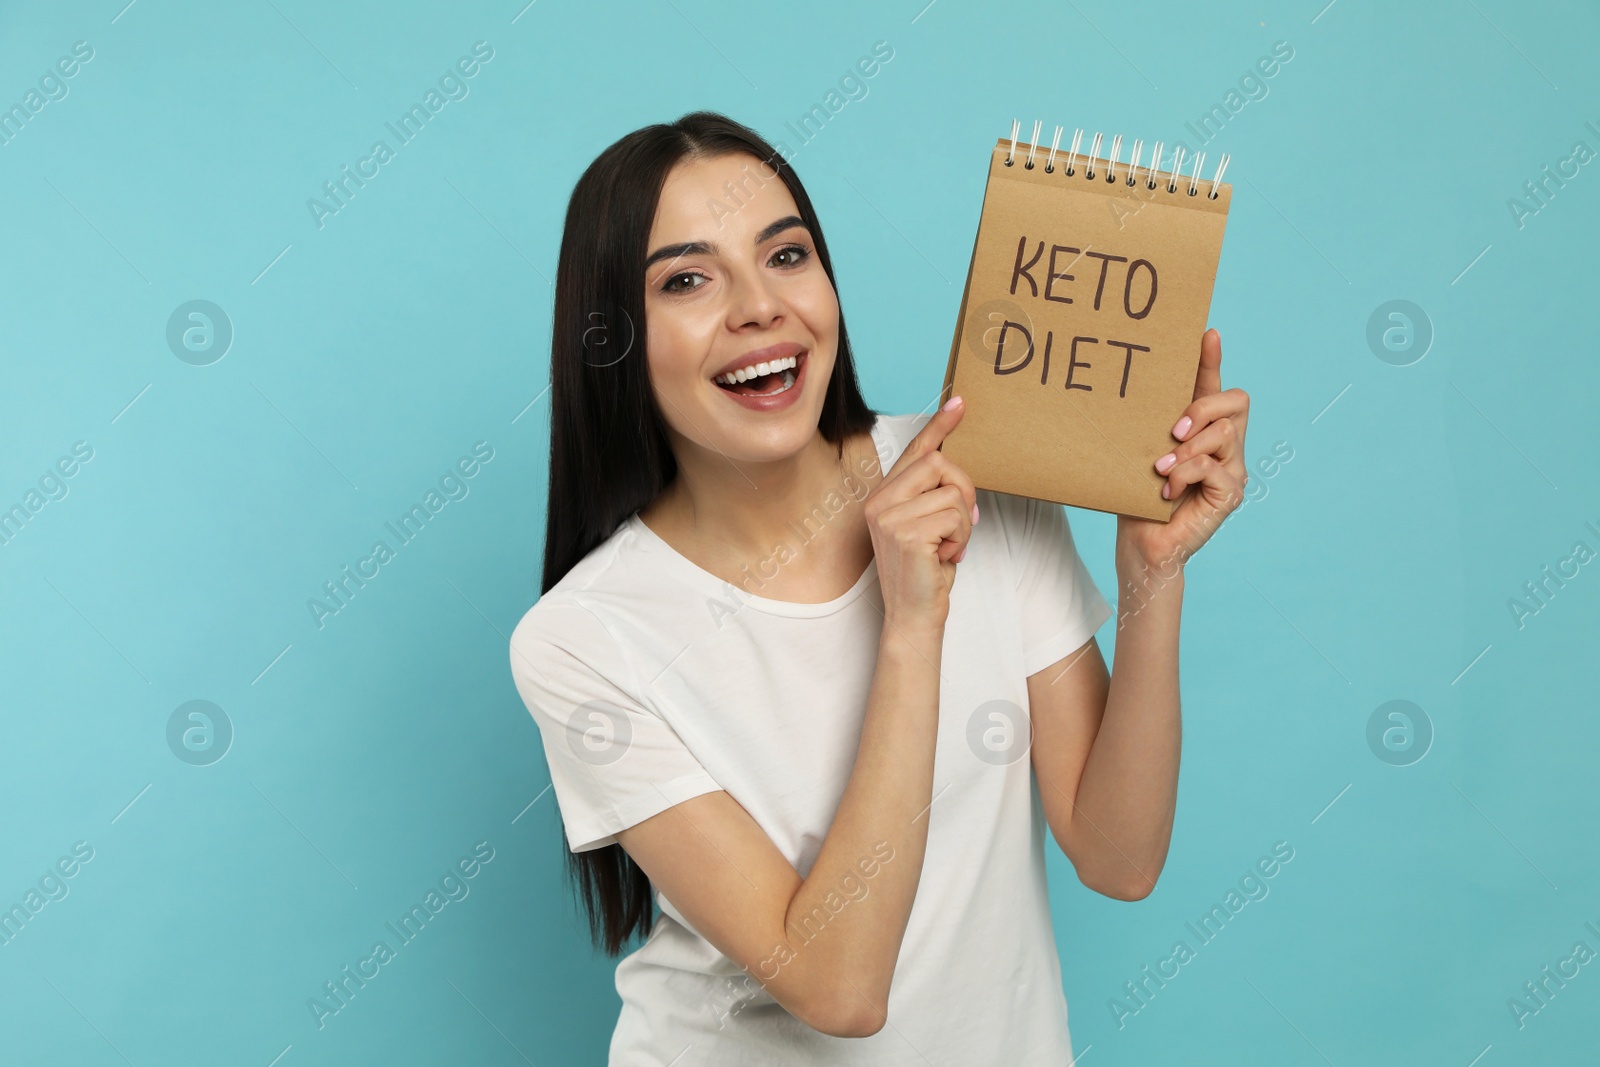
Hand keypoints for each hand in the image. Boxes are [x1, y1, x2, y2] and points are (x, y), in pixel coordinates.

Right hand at [863, 395, 977, 629]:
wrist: (913, 617)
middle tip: (962, 523)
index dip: (939, 426)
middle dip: (964, 490)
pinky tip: (945, 557)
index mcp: (883, 497)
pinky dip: (961, 538)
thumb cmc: (923, 575)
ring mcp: (889, 517)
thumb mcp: (929, 527)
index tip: (959, 403)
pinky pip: (955, 516)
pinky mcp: (906, 533)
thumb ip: (934, 498)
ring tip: (947, 547)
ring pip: (953, 492)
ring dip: (963, 524)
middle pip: (939, 462)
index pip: (915, 451)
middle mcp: (880, 502)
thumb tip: (958, 472)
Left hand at [1116, 328, 1248, 570]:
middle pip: (1236, 401)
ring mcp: (1232, 470)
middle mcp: (1225, 447)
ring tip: (1162, 469)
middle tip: (1172, 431)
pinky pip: (1214, 466)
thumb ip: (1148, 425)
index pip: (1215, 387)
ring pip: (1225, 433)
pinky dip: (1186, 474)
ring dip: (1188, 448)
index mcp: (1203, 431)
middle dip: (1204, 407)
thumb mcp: (1139, 452)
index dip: (1212, 360)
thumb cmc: (1136, 498)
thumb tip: (1131, 388)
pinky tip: (1167, 490)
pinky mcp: (1230, 494)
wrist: (1141, 545)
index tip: (1205, 333)